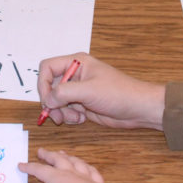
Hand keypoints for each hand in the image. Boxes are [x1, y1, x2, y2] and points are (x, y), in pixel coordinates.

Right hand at [14, 148, 105, 182]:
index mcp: (56, 177)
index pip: (40, 169)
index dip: (29, 167)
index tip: (21, 165)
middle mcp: (71, 173)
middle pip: (58, 160)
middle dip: (49, 155)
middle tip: (42, 151)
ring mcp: (86, 177)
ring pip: (76, 163)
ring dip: (69, 157)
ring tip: (64, 154)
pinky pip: (93, 172)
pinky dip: (89, 168)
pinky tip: (88, 167)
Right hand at [38, 53, 166, 129]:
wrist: (138, 108)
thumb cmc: (119, 93)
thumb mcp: (89, 90)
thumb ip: (64, 93)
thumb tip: (47, 100)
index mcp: (76, 63)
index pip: (47, 68)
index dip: (43, 84)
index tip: (47, 100)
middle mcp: (75, 75)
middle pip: (50, 87)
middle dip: (52, 102)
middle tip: (57, 115)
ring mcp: (79, 90)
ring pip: (56, 101)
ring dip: (61, 112)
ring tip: (75, 117)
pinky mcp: (83, 104)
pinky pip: (65, 111)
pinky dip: (69, 117)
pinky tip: (82, 119)